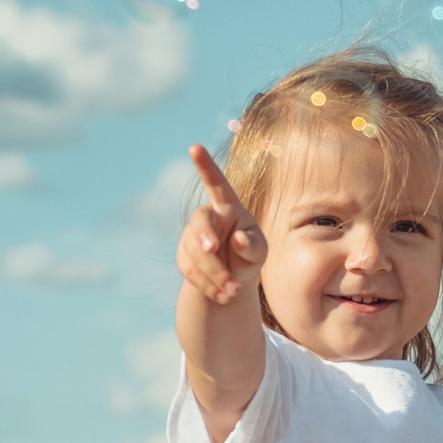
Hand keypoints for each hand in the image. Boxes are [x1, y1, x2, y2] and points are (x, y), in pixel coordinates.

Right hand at [176, 144, 265, 307]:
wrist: (230, 281)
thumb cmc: (249, 255)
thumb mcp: (259, 252)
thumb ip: (253, 245)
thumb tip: (237, 238)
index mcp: (227, 207)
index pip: (215, 184)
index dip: (205, 166)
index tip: (194, 147)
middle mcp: (206, 218)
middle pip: (200, 222)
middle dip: (204, 236)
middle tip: (211, 249)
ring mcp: (191, 237)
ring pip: (195, 253)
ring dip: (215, 274)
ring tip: (233, 291)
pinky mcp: (184, 258)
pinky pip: (191, 271)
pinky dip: (208, 285)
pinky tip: (223, 295)